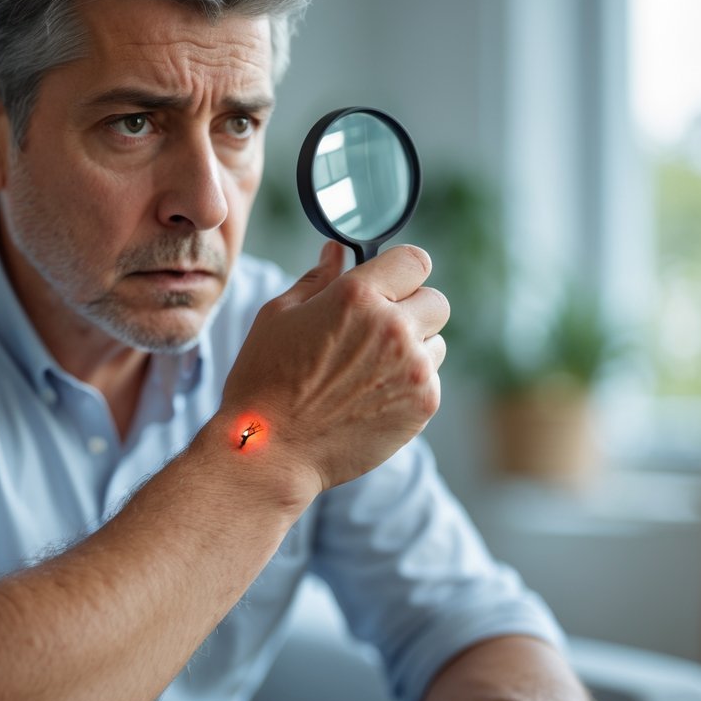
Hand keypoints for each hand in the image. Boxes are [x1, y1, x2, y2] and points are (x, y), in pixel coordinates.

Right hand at [220, 240, 448, 491]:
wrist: (270, 449)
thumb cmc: (264, 380)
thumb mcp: (278, 317)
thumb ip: (316, 280)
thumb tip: (335, 252)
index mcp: (357, 296)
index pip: (415, 261)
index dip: (401, 272)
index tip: (389, 286)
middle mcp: (393, 327)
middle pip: (435, 301)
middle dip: (411, 311)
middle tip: (376, 334)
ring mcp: (413, 368)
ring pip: (436, 343)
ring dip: (413, 350)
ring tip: (368, 372)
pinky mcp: (423, 404)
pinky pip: (431, 380)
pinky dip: (409, 385)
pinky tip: (370, 398)